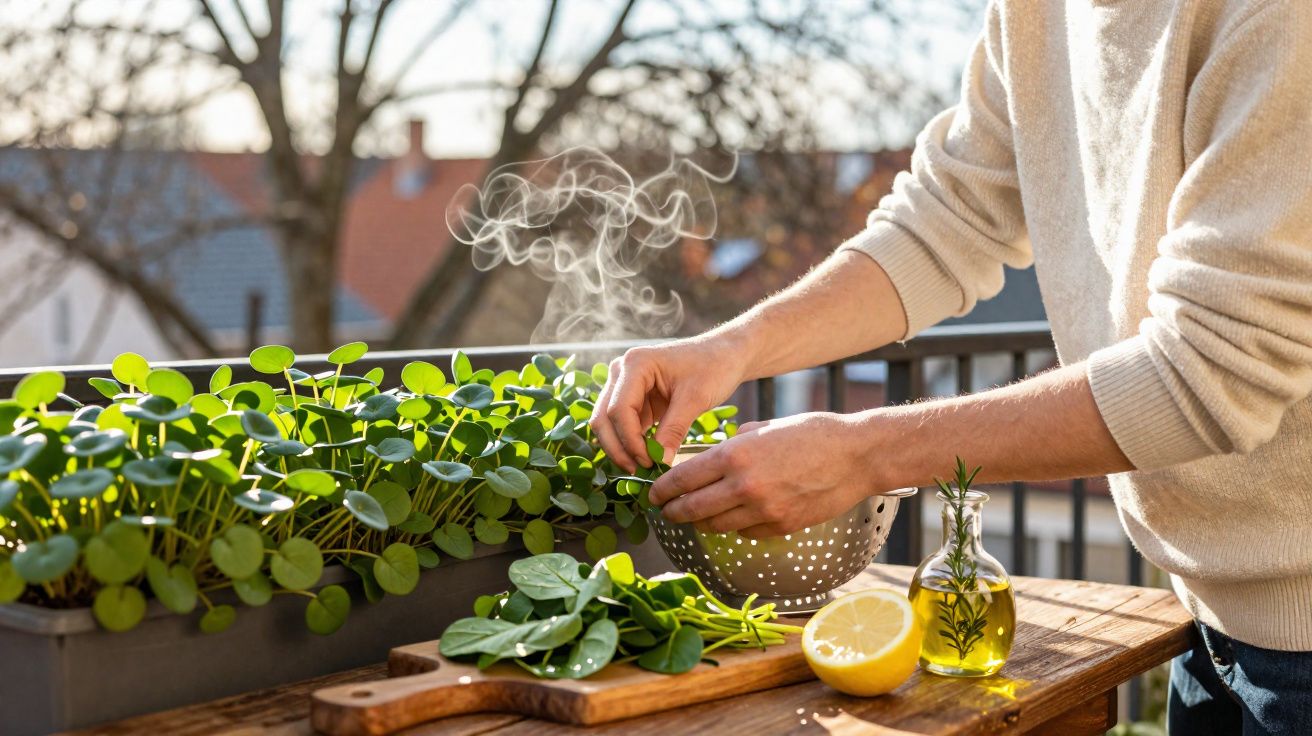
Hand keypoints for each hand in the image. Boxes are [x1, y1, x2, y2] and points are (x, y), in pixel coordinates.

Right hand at [590, 338, 745, 472]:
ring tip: (642, 468)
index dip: (630, 440)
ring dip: (621, 448)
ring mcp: (625, 384)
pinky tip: (646, 458)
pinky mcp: (634, 398)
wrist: (724, 355)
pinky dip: (631, 443)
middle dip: (619, 447)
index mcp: (635, 364)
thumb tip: (660, 462)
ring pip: (608, 424)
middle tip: (639, 471)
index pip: (619, 410)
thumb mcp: (696, 398)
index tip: (649, 461)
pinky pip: (623, 425)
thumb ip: (674, 430)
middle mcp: (622, 371)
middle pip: (604, 417)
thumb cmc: (713, 367)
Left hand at [649, 412, 875, 537]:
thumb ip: (736, 444)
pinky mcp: (780, 527)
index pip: (683, 479)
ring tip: (693, 516)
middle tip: (665, 510)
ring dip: (700, 522)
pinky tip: (731, 517)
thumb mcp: (766, 427)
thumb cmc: (814, 434)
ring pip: (715, 526)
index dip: (663, 489)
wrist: (856, 456)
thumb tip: (715, 456)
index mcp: (735, 455)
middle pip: (692, 508)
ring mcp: (762, 511)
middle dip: (673, 511)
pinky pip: (744, 532)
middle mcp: (743, 486)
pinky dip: (733, 526)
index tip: (654, 493)